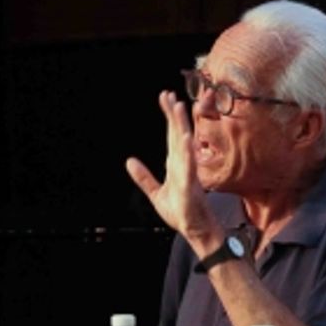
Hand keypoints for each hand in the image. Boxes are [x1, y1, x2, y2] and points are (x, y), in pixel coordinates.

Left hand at [126, 91, 221, 248]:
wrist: (196, 230)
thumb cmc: (181, 213)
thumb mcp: (156, 194)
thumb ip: (144, 178)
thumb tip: (130, 161)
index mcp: (175, 164)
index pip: (171, 136)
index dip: (168, 117)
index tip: (165, 98)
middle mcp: (183, 164)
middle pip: (177, 134)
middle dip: (174, 114)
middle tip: (169, 94)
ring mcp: (188, 173)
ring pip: (184, 145)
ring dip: (181, 126)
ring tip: (178, 108)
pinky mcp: (191, 185)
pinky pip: (188, 166)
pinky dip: (187, 152)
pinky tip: (186, 138)